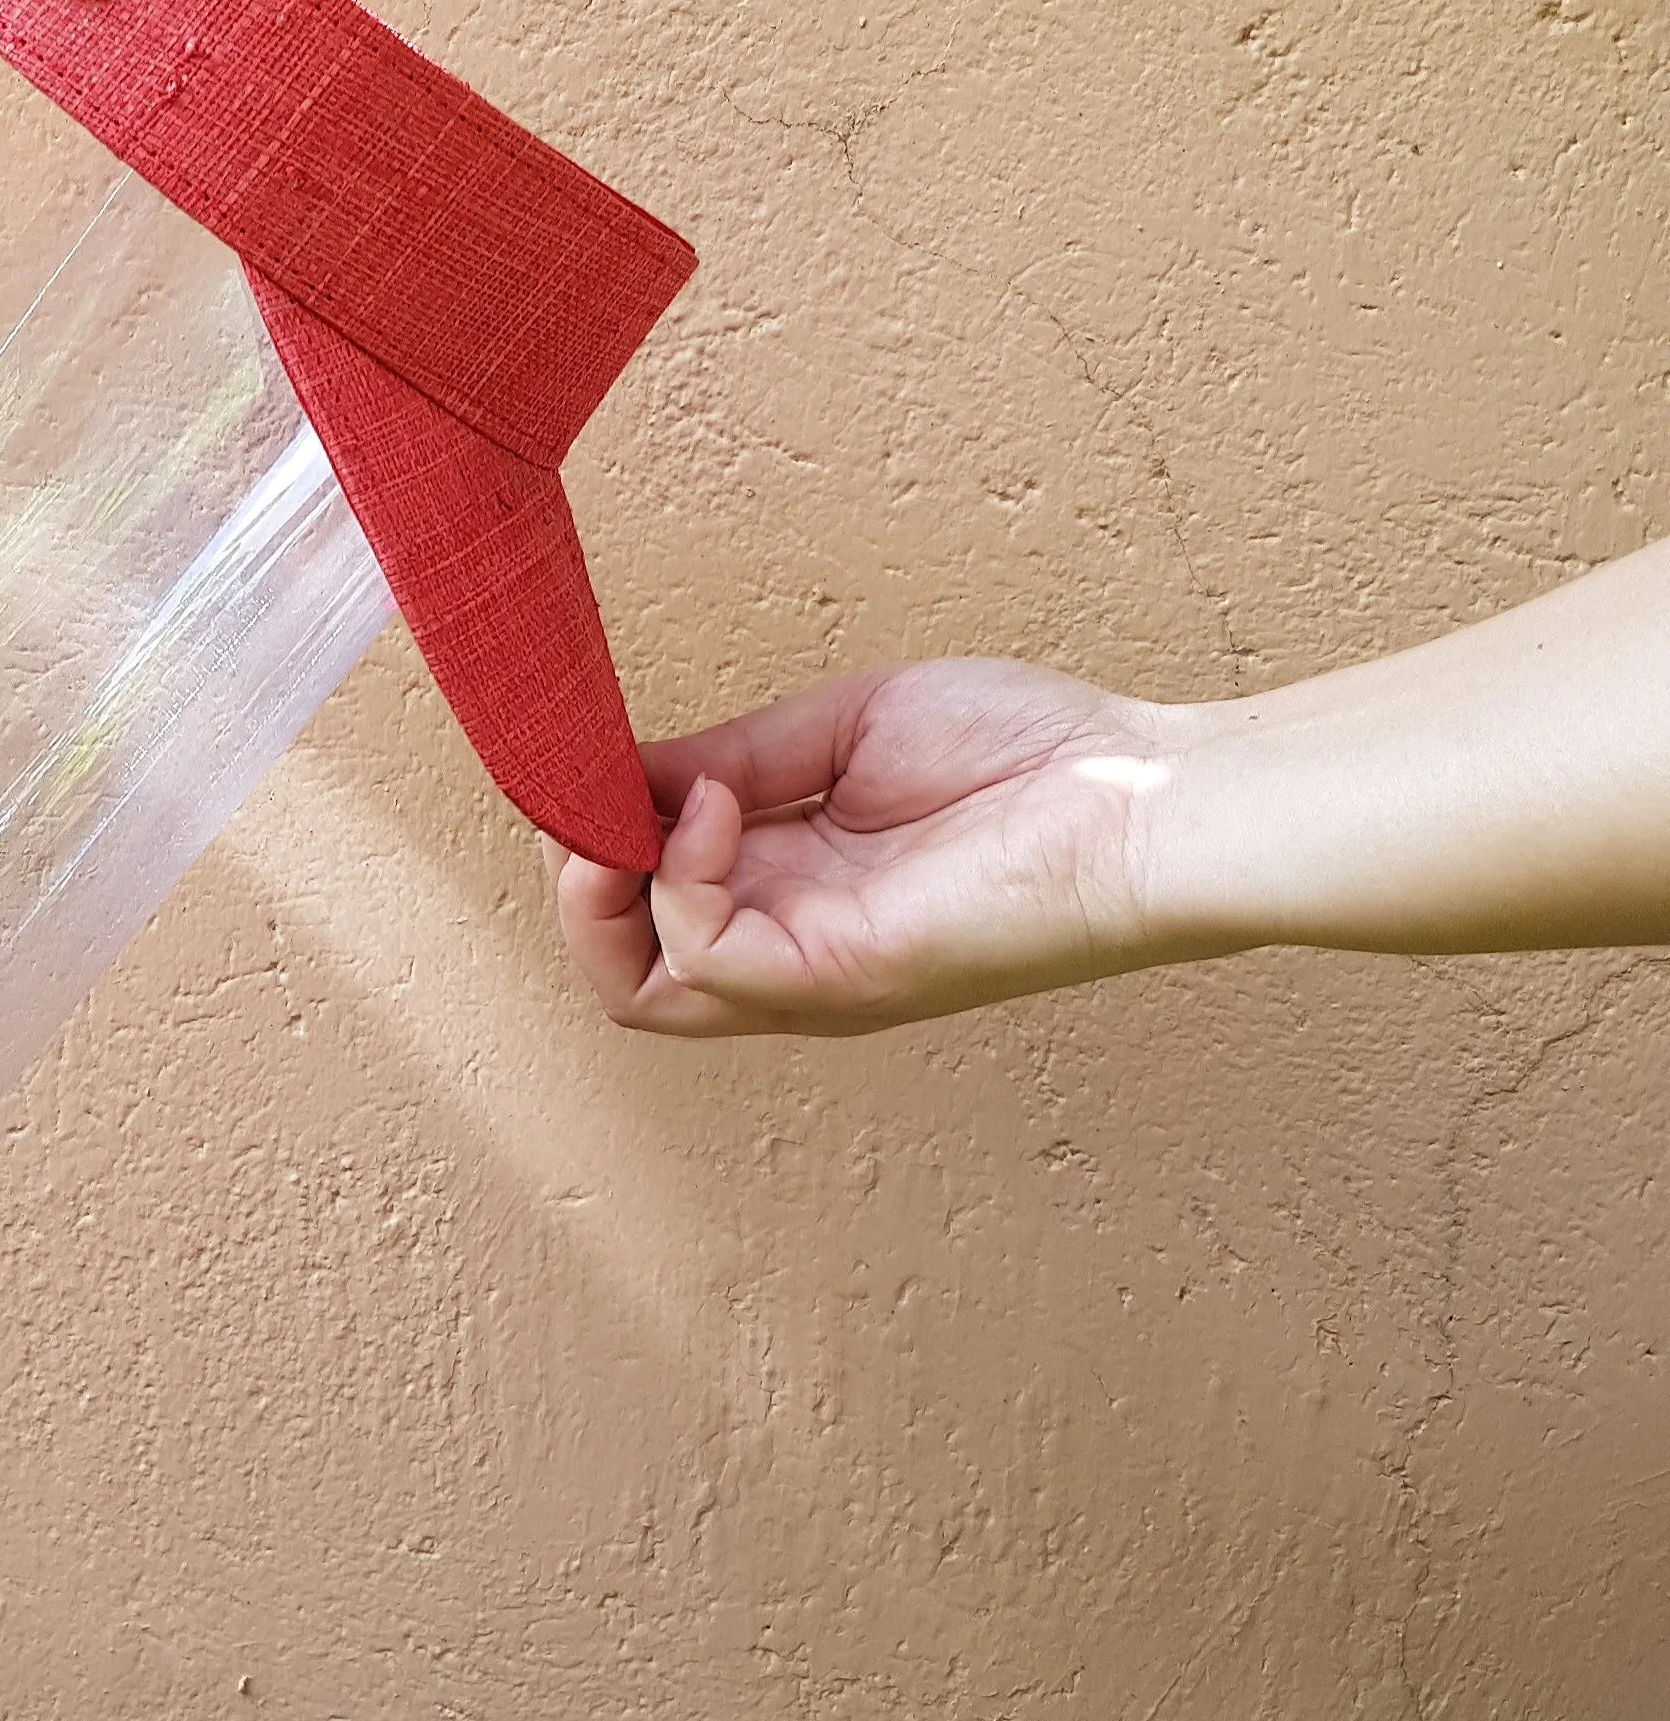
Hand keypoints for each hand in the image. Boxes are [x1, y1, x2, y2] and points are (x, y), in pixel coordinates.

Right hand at [552, 659, 1178, 1035]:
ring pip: (639, 989)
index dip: (594, 837)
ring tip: (634, 807)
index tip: (588, 756)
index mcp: (788, 889)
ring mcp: (809, 973)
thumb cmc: (1032, 760)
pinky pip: (705, 955)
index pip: (643, 904)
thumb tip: (625, 768)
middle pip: (621, 972)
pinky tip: (722, 805)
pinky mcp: (840, 977)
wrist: (1148, 800)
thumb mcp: (838, 731)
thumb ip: (731, 758)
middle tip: (584, 805)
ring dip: (602, 890)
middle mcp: (787, 946)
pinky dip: (680, 876)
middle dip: (574, 887)